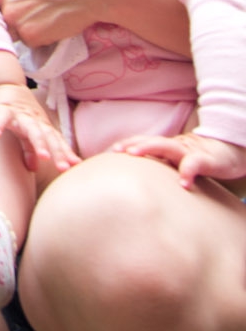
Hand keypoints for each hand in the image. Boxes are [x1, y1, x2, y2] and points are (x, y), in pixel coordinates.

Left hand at [0, 0, 105, 45]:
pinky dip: (41, 36)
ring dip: (25, 24)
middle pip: (0, 8)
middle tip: (37, 4)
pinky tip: (55, 23)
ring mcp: (13, 15)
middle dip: (15, 8)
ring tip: (46, 15)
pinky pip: (29, 40)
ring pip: (12, 27)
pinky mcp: (29, 34)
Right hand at [0, 82, 80, 173]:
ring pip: (31, 129)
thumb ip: (30, 149)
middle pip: (48, 137)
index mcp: (43, 126)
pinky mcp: (3, 108)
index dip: (66, 153)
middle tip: (64, 168)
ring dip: (39, 142)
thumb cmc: (20, 112)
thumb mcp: (26, 131)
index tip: (75, 166)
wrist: (6, 85)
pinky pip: (2, 117)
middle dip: (57, 152)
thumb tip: (33, 168)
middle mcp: (35, 120)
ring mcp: (20, 114)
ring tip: (44, 157)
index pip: (57, 141)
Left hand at [113, 131, 245, 188]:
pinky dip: (188, 170)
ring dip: (148, 147)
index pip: (139, 144)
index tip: (104, 154)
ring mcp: (187, 151)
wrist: (226, 152)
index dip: (122, 147)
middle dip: (129, 144)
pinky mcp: (205, 159)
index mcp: (162, 148)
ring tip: (134, 153)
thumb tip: (131, 189)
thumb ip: (155, 172)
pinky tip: (183, 182)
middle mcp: (172, 147)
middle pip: (147, 141)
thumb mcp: (172, 166)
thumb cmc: (194, 162)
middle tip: (113, 151)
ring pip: (165, 146)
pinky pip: (195, 164)